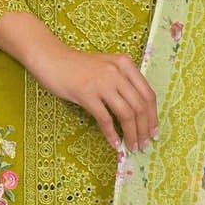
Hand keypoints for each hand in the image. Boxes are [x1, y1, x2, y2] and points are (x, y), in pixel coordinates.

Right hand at [25, 34, 158, 152]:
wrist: (51, 58)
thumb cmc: (78, 65)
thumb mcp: (107, 66)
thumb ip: (123, 81)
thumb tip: (138, 112)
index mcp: (125, 64)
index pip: (148, 94)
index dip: (153, 116)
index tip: (153, 132)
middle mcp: (117, 72)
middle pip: (140, 106)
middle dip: (144, 129)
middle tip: (144, 144)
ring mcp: (102, 82)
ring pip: (126, 114)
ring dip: (131, 134)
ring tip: (132, 146)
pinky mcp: (86, 93)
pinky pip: (105, 119)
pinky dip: (112, 134)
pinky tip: (115, 143)